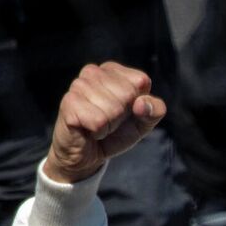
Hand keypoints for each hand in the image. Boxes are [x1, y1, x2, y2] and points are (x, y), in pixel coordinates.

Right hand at [43, 62, 163, 183]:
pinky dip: (98, 131)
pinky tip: (89, 129)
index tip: (126, 112)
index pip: (141, 81)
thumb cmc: (116, 133)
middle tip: (110, 121)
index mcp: (113, 71)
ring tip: (98, 125)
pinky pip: (99, 121)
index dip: (139, 104)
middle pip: (127, 95)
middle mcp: (93, 72)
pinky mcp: (69, 102)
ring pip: (113, 109)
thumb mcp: (144, 122)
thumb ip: (155, 109)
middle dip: (123, 116)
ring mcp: (78, 85)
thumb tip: (142, 103)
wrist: (89, 155)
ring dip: (110, 125)